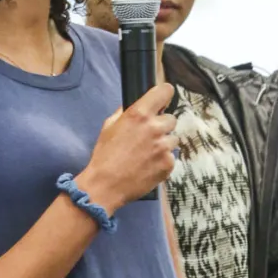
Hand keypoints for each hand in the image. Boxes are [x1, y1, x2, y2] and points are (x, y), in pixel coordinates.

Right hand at [76, 84, 177, 213]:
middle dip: (161, 126)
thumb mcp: (108, 127)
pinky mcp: (168, 164)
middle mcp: (155, 127)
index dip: (165, 95)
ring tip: (146, 155)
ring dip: (163, 145)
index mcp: (139, 114)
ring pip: (173, 140)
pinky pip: (171, 157)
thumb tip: (133, 106)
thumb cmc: (104, 156)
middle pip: (171, 119)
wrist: (105, 185)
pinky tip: (148, 167)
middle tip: (147, 138)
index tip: (163, 101)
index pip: (165, 91)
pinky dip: (162, 161)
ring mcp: (164, 147)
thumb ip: (124, 113)